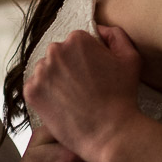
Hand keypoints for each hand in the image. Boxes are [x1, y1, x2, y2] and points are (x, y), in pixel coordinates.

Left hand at [24, 24, 142, 161]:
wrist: (109, 133)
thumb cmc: (122, 96)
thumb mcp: (130, 58)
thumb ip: (115, 35)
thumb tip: (99, 29)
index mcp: (77, 39)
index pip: (76, 42)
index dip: (86, 59)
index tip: (93, 75)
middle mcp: (55, 51)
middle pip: (58, 55)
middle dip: (68, 67)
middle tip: (83, 88)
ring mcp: (40, 72)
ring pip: (45, 71)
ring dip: (55, 80)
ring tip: (73, 98)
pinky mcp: (31, 92)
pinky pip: (35, 87)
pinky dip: (45, 95)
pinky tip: (62, 105)